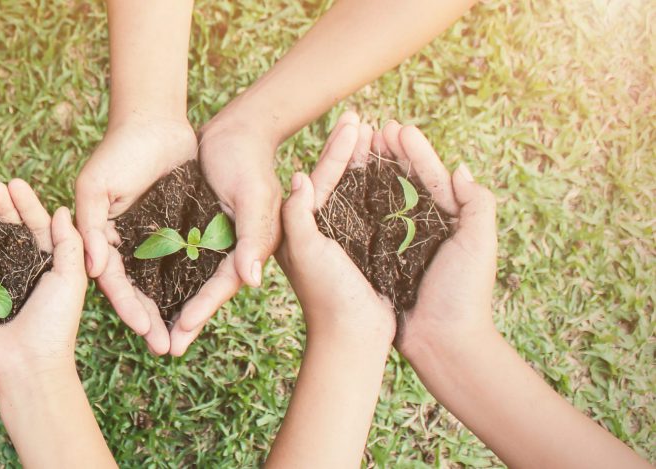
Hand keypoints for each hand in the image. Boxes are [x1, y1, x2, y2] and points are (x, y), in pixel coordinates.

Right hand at [0, 181, 86, 376]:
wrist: (28, 368)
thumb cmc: (55, 325)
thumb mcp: (70, 280)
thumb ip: (69, 244)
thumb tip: (61, 209)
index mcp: (50, 263)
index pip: (37, 223)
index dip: (25, 202)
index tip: (12, 182)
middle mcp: (25, 269)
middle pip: (11, 227)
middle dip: (0, 205)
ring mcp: (1, 280)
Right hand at [76, 118, 196, 354]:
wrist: (156, 120)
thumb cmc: (119, 151)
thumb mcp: (95, 186)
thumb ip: (91, 227)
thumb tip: (95, 270)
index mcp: (102, 239)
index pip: (114, 282)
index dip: (128, 308)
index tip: (145, 331)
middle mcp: (127, 244)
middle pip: (139, 291)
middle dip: (151, 321)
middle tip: (168, 349)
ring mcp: (154, 238)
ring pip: (163, 283)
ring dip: (174, 310)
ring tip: (187, 336)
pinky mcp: (179, 228)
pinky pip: (187, 261)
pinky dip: (193, 283)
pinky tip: (205, 304)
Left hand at [167, 116, 284, 355]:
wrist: (237, 131)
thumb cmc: (249, 161)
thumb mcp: (255, 196)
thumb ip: (254, 237)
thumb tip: (249, 281)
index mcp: (247, 250)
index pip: (221, 287)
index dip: (202, 309)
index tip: (181, 330)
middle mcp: (228, 251)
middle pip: (201, 292)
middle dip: (183, 321)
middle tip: (164, 349)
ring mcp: (209, 241)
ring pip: (184, 280)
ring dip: (167, 304)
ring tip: (148, 331)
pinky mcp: (191, 227)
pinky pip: (172, 257)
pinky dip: (157, 275)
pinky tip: (138, 289)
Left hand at [274, 111, 393, 342]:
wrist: (351, 338)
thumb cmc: (327, 296)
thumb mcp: (307, 253)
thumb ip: (297, 215)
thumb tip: (298, 175)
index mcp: (301, 227)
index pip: (321, 176)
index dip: (338, 147)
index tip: (355, 118)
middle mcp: (318, 230)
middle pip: (337, 178)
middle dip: (351, 148)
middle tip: (364, 115)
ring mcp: (340, 240)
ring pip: (354, 190)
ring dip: (367, 162)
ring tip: (379, 135)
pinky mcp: (361, 252)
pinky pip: (371, 211)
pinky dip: (380, 188)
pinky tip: (393, 172)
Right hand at [372, 122, 498, 354]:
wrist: (443, 342)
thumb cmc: (464, 294)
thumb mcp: (480, 243)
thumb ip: (477, 204)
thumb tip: (459, 168)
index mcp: (451, 219)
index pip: (431, 175)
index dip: (414, 150)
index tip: (395, 126)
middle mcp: (425, 228)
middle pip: (404, 182)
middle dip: (389, 154)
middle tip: (370, 128)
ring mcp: (401, 244)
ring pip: (383, 199)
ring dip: (371, 172)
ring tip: (356, 148)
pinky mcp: (380, 261)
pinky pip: (366, 227)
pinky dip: (356, 205)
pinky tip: (341, 189)